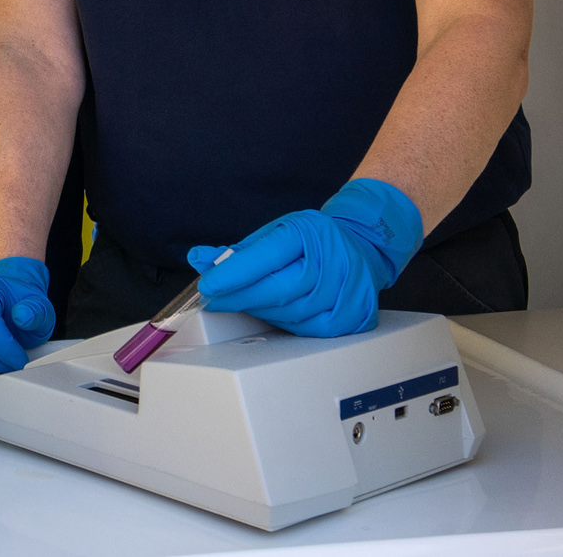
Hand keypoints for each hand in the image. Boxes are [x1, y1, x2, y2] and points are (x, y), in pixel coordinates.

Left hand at [190, 178, 423, 337]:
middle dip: (240, 298)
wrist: (362, 245)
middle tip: (217, 300)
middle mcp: (333, 259)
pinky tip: (278, 312)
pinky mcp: (357, 315)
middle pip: (278, 290)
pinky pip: (310, 330)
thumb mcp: (274, 233)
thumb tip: (200, 259)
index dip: (234, 274)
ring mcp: (349, 289)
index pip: (266, 256)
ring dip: (261, 312)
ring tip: (248, 302)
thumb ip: (237, 251)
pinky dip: (287, 324)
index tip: (208, 284)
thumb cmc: (312, 241)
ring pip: (292, 313)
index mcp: (309, 232)